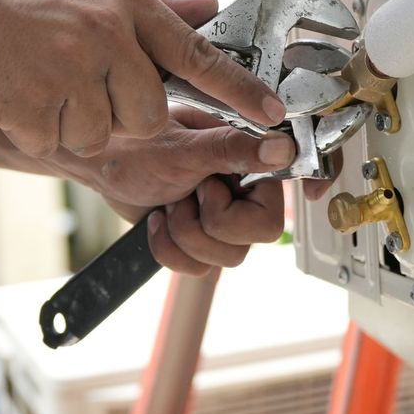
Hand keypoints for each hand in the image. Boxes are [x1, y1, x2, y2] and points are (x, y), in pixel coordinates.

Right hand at [0, 0, 284, 158]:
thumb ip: (147, 4)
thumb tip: (205, 7)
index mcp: (124, 1)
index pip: (197, 53)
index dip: (240, 88)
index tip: (272, 112)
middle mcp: (106, 34)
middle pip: (148, 112)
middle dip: (122, 114)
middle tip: (78, 86)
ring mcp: (69, 71)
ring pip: (102, 133)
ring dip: (72, 122)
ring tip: (36, 79)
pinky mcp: (32, 103)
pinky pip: (54, 140)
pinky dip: (34, 128)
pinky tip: (13, 91)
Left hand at [81, 108, 293, 274]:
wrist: (98, 166)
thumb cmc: (134, 143)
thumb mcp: (182, 144)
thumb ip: (231, 148)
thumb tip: (280, 149)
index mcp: (246, 154)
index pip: (294, 174)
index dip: (315, 183)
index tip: (313, 194)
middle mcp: (241, 188)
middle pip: (265, 232)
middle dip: (220, 223)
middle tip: (197, 194)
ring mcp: (222, 218)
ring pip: (232, 256)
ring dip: (189, 236)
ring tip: (171, 206)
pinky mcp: (200, 242)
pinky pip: (201, 269)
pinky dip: (172, 250)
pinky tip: (159, 223)